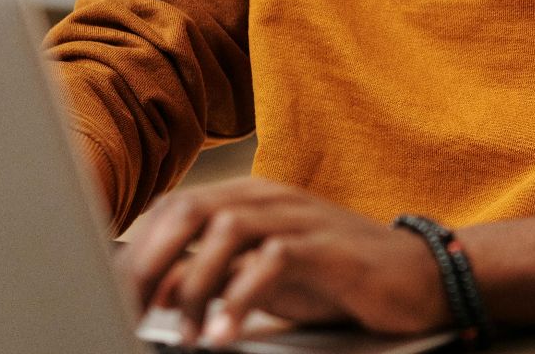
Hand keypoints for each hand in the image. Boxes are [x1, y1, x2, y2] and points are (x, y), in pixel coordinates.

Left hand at [120, 178, 449, 346]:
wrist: (419, 279)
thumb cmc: (338, 279)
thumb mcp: (263, 281)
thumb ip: (213, 279)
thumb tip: (158, 291)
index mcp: (249, 201)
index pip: (173, 209)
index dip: (136, 251)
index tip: (115, 298)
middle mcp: (270, 199)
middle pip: (189, 210)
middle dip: (150, 264)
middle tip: (132, 312)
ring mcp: (301, 218)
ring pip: (226, 228)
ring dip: (196, 284)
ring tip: (188, 334)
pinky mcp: (329, 246)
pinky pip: (274, 259)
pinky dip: (241, 298)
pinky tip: (227, 334)